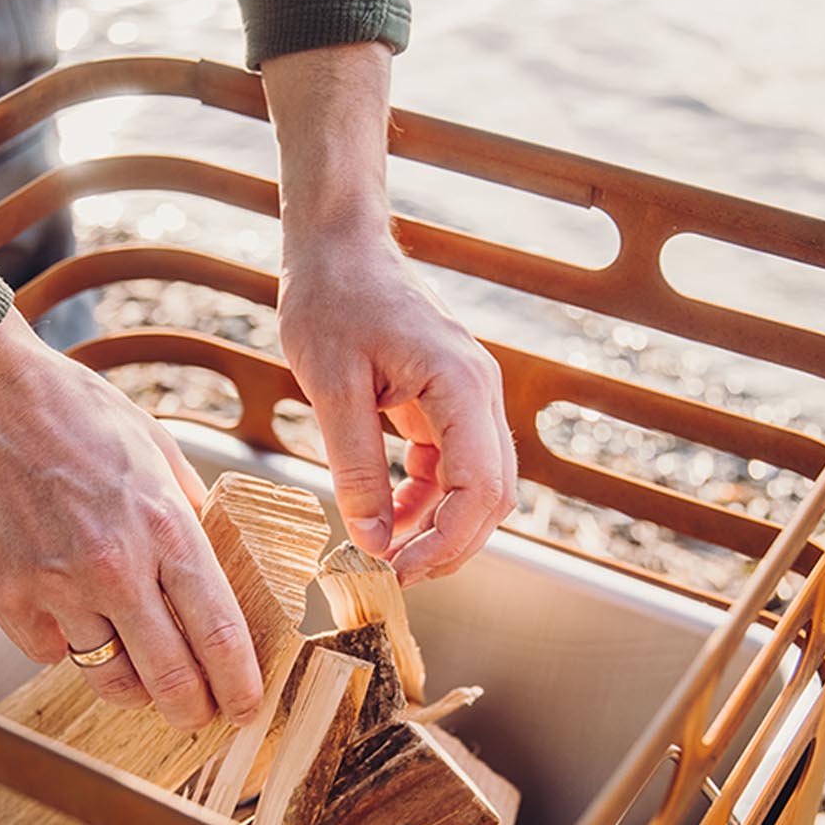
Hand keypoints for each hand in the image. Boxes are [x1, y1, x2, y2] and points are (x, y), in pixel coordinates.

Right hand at [0, 311, 261, 729]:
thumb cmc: (66, 408)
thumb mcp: (154, 448)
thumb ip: (188, 509)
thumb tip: (216, 555)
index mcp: (164, 525)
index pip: (218, 631)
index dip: (238, 683)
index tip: (245, 705)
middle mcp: (115, 567)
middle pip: (170, 677)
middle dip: (192, 710)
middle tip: (197, 716)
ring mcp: (56, 588)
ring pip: (109, 677)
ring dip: (131, 685)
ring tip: (137, 674)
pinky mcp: (6, 599)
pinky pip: (51, 653)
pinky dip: (65, 646)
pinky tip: (68, 615)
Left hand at [261, 42, 516, 585]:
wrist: (338, 246)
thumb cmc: (331, 300)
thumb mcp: (331, 387)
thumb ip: (355, 465)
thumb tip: (372, 538)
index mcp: (461, 385)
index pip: (481, 489)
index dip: (446, 544)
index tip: (398, 573)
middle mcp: (480, 393)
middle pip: (492, 497)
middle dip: (450, 547)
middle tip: (393, 578)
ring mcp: (469, 397)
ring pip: (480, 487)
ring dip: (440, 528)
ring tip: (386, 556)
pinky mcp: (448, 401)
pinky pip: (454, 467)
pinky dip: (427, 501)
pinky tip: (387, 519)